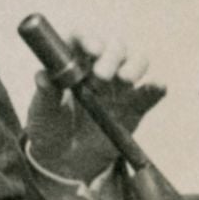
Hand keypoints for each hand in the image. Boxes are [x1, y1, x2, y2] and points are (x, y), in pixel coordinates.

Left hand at [25, 34, 164, 181]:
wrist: (65, 160)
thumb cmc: (49, 127)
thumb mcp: (42, 112)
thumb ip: (45, 94)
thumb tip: (43, 77)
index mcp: (73, 61)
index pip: (82, 39)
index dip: (88, 39)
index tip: (90, 49)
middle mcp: (99, 66)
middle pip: (113, 46)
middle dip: (111, 55)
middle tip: (101, 76)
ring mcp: (119, 86)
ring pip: (136, 61)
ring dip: (134, 65)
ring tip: (124, 79)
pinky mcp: (135, 106)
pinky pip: (150, 92)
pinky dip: (156, 86)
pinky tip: (156, 86)